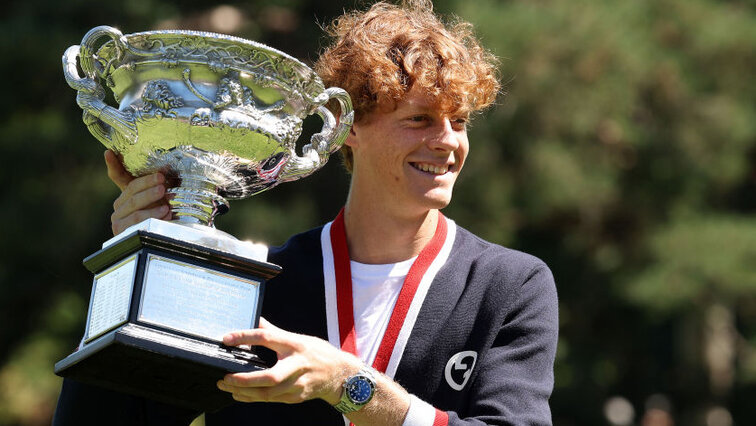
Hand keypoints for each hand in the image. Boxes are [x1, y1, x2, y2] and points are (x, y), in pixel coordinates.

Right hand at [105, 150, 170, 234]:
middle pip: (132, 190)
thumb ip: (160, 184)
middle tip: (162, 182)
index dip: (113, 164)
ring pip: (134, 206)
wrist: (157, 241)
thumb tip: (167, 166)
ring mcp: (118, 218)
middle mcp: (119, 204)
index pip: (118, 175)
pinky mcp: (120, 231)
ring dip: (151, 202)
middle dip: (147, 185)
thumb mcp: (162, 198)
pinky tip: (166, 215)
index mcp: (127, 193)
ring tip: (167, 203)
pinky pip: (137, 222)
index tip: (109, 152)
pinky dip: (152, 218)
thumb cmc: (161, 215)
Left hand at [217, 318, 361, 404]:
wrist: (340, 375)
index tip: (226, 339)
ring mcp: (298, 385)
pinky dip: (252, 398)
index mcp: (295, 345)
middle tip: (225, 376)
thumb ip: (275, 331)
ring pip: (267, 394)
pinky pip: (270, 400)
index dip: (246, 337)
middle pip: (270, 377)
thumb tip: (256, 318)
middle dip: (244, 379)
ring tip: (226, 385)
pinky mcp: (296, 397)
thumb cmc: (318, 353)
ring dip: (243, 391)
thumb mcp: (299, 338)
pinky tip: (239, 394)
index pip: (268, 337)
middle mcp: (297, 366)